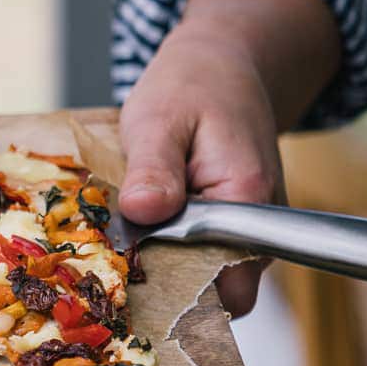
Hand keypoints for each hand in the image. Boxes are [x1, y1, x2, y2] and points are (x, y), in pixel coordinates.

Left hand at [116, 0, 342, 316]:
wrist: (223, 64)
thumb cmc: (191, 86)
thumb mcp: (159, 119)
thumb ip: (153, 169)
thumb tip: (144, 213)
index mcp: (246, 200)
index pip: (228, 290)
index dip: (180, 301)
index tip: (127, 297)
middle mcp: (256, 226)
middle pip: (215, 292)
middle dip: (165, 290)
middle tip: (110, 277)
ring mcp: (245, 228)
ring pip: (205, 276)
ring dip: (163, 269)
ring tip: (119, 253)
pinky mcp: (229, 225)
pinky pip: (200, 256)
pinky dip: (167, 252)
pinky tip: (136, 237)